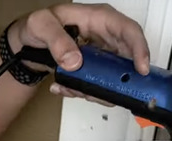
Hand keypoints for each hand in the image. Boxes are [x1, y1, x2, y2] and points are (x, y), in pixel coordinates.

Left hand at [7, 3, 150, 106]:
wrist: (30, 42)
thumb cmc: (38, 26)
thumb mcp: (41, 25)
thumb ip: (56, 41)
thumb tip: (75, 61)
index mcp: (100, 18)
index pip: (129, 30)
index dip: (140, 49)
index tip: (141, 69)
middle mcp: (106, 36)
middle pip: (126, 60)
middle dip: (114, 80)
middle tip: (99, 91)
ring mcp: (102, 55)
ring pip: (113, 78)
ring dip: (94, 90)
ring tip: (72, 87)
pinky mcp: (96, 70)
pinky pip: (99, 85)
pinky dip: (83, 91)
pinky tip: (65, 86)